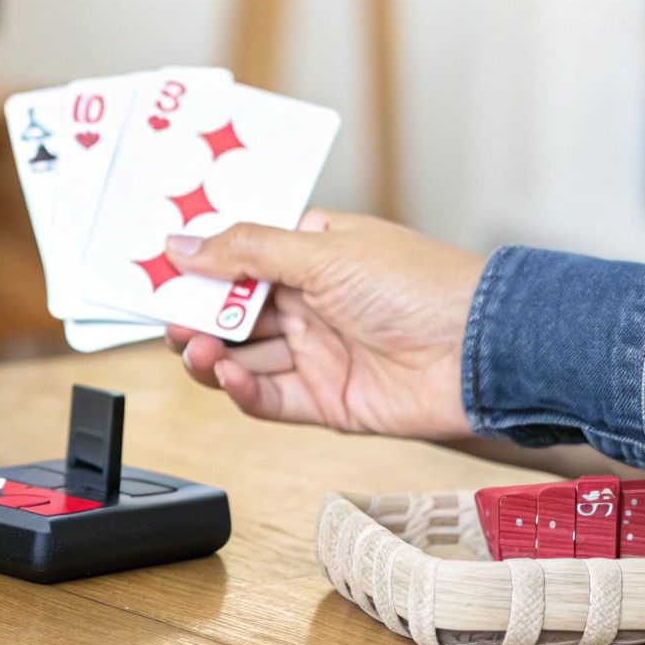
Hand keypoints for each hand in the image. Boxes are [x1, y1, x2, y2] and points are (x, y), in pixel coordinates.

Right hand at [164, 211, 484, 439]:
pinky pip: (270, 398)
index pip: (242, 257)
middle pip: (236, 310)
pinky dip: (242, 390)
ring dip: (212, 353)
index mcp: (315, 254)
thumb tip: (183, 243)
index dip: (200, 264)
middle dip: (198, 314)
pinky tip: (228, 376)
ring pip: (246, 356)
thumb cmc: (421, 287)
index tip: (159, 269)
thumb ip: (246, 251)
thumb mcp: (323, 252)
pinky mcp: (329, 400)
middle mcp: (314, 303)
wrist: (485, 354)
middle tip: (169, 318)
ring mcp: (321, 353)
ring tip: (193, 350)